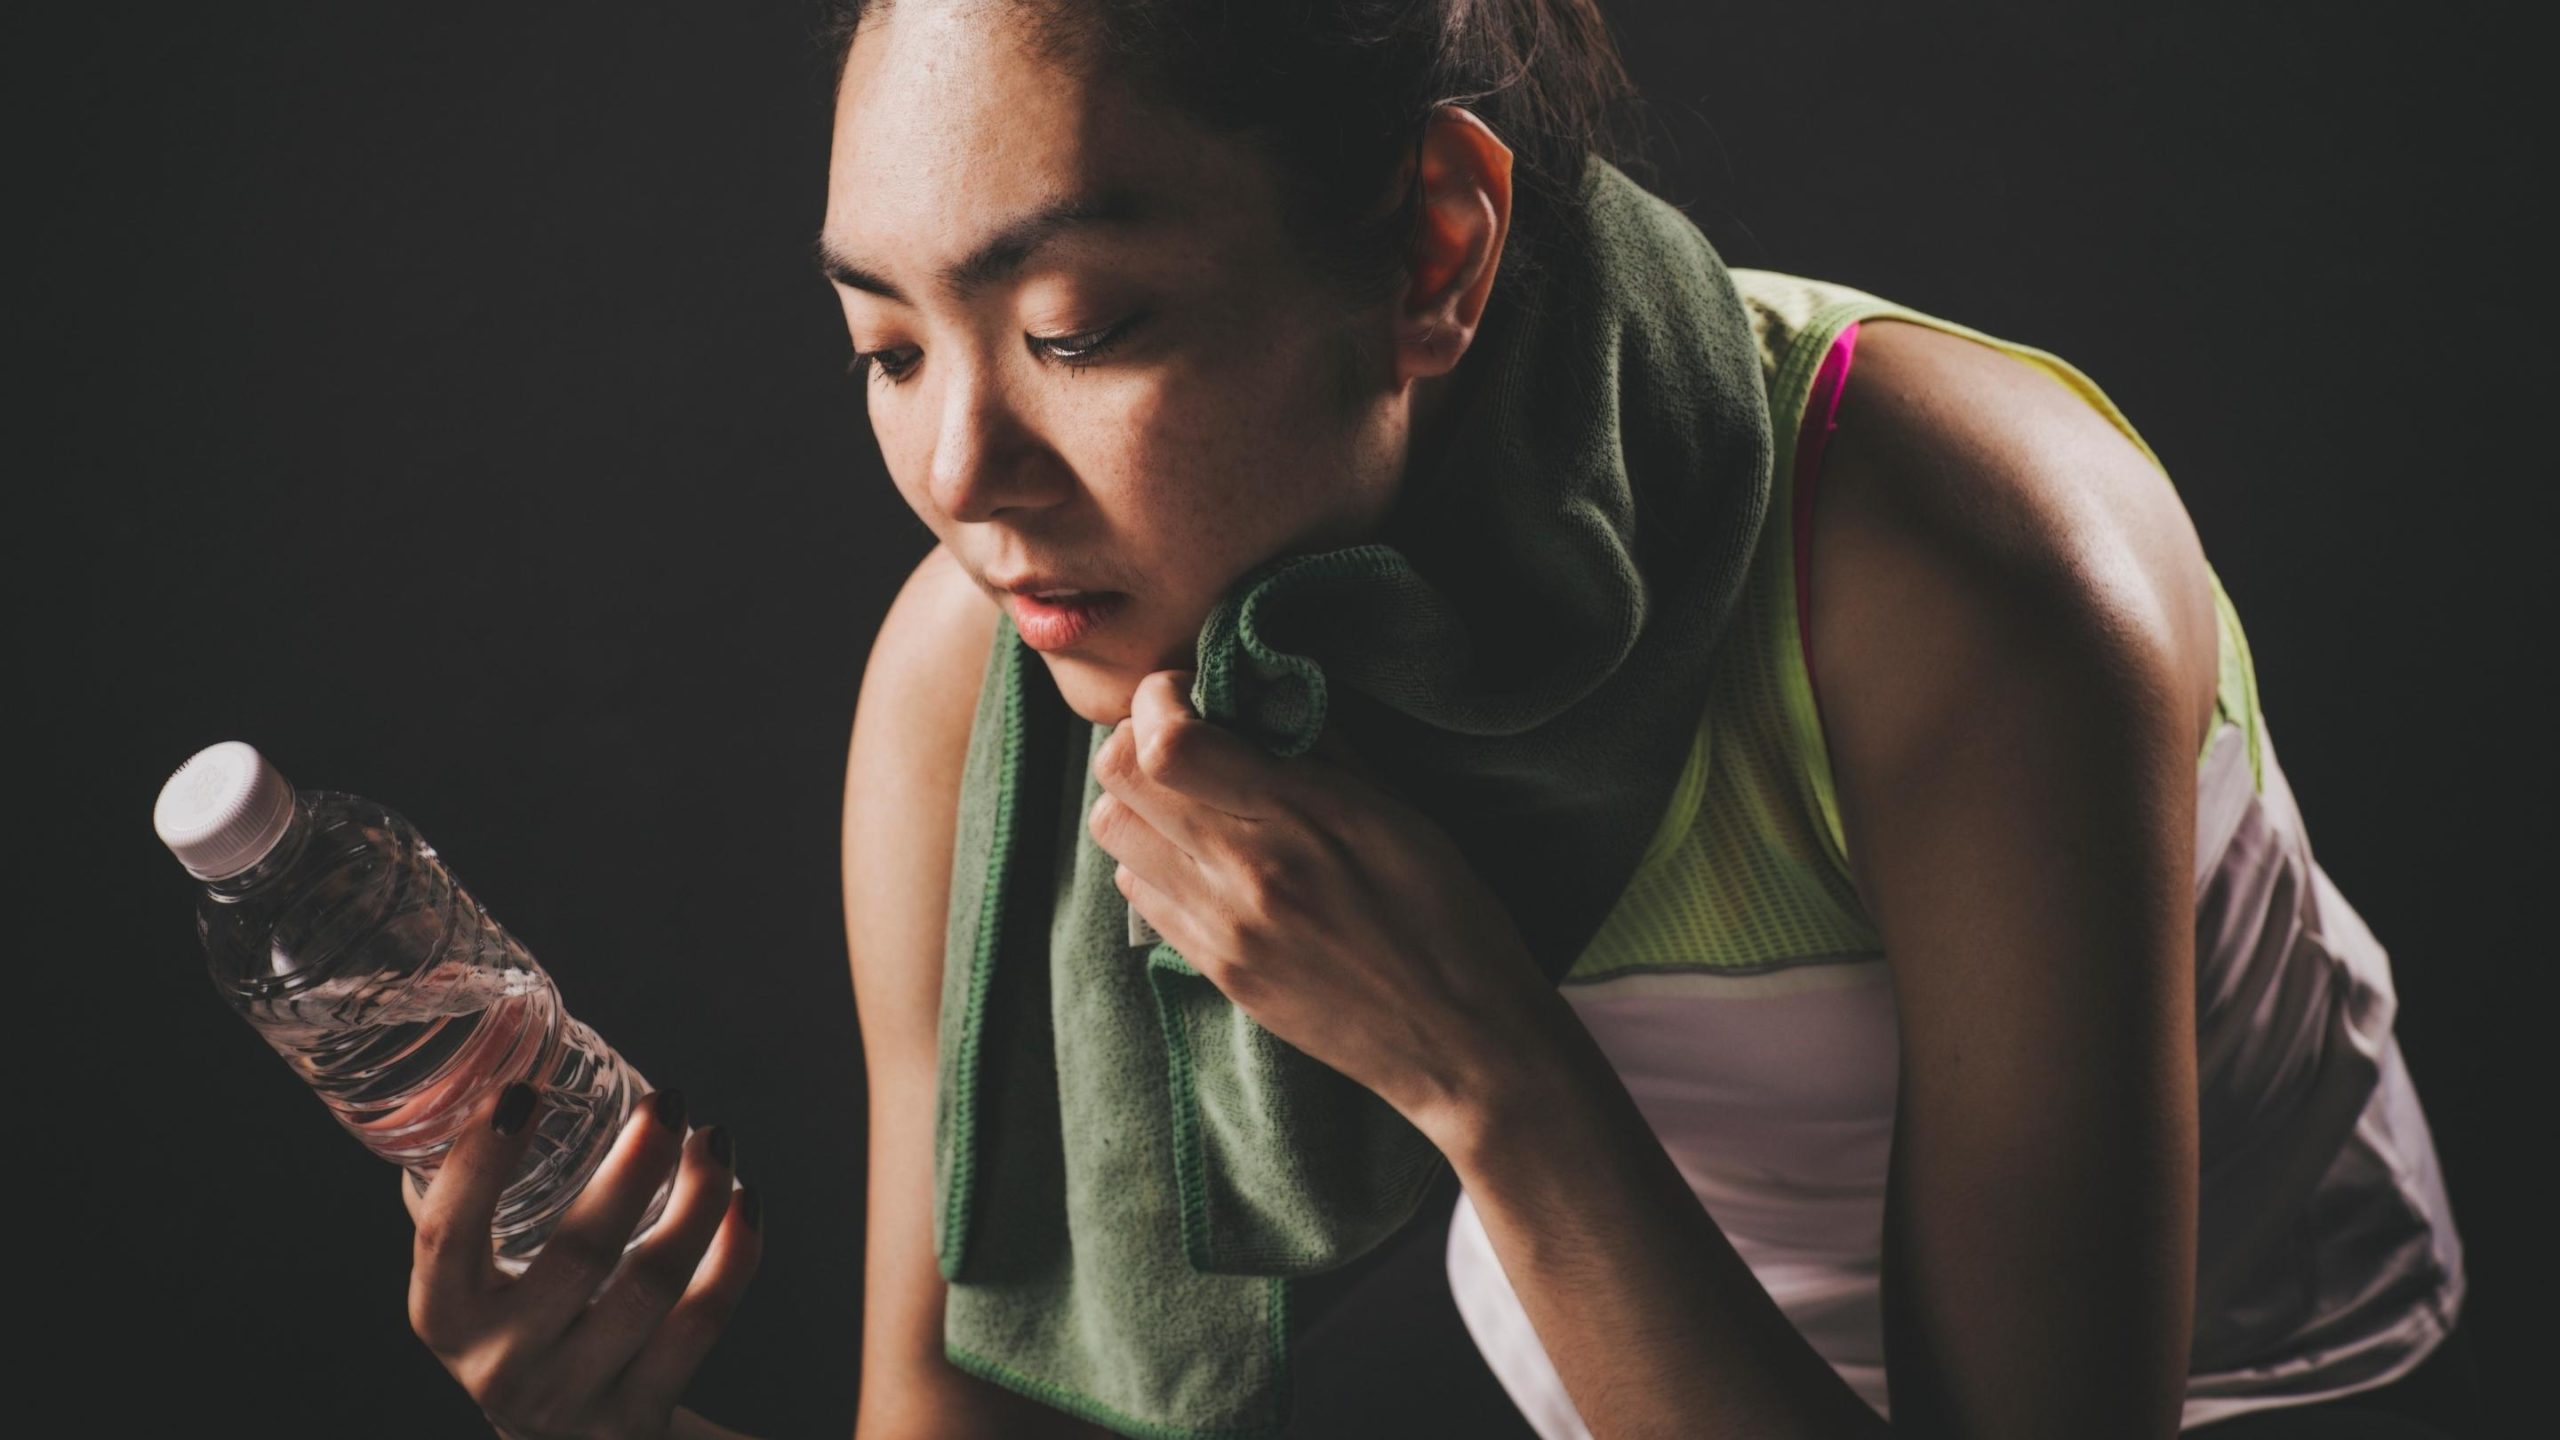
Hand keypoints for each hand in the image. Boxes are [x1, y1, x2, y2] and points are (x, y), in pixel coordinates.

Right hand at [403, 1082, 761, 1439]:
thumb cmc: (531, 1322)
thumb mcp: (484, 1276)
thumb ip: (487, 1190)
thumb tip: (513, 1046)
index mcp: (446, 1317)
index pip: (449, 1237)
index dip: (481, 1163)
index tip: (524, 1090)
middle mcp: (501, 1366)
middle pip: (581, 1254)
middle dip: (636, 1164)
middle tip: (669, 1099)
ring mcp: (573, 1398)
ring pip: (652, 1283)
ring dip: (699, 1198)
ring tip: (717, 1139)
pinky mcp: (638, 1418)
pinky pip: (701, 1323)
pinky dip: (735, 1254)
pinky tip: (745, 1201)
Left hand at [1091, 670, 1563, 1133]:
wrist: (1460, 1042)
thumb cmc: (1449, 917)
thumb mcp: (1400, 812)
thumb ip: (1320, 748)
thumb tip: (1255, 693)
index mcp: (1303, 819)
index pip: (1167, 744)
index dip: (1159, 700)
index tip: (1189, 692)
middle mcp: (1247, 873)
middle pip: (1118, 778)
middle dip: (1139, 739)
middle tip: (1184, 740)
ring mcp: (1221, 928)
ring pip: (1112, 832)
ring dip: (1140, 801)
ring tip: (1192, 802)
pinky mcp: (1214, 970)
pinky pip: (1138, 892)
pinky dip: (1154, 860)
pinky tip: (1205, 861)